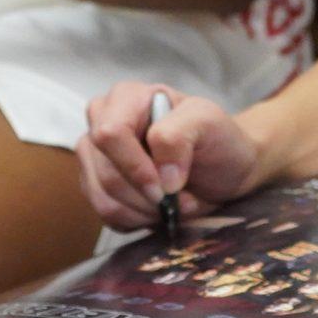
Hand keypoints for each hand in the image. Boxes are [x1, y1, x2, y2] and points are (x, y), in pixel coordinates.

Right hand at [78, 82, 263, 231]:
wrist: (222, 167)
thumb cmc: (214, 139)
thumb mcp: (208, 123)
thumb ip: (179, 136)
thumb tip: (161, 175)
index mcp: (127, 97)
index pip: (110, 134)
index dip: (135, 167)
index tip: (166, 188)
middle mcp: (103, 122)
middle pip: (107, 173)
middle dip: (148, 196)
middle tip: (181, 197)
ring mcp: (95, 155)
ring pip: (105, 199)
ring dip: (146, 210)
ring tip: (174, 201)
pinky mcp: (96, 185)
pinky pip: (106, 215)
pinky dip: (138, 219)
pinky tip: (158, 208)